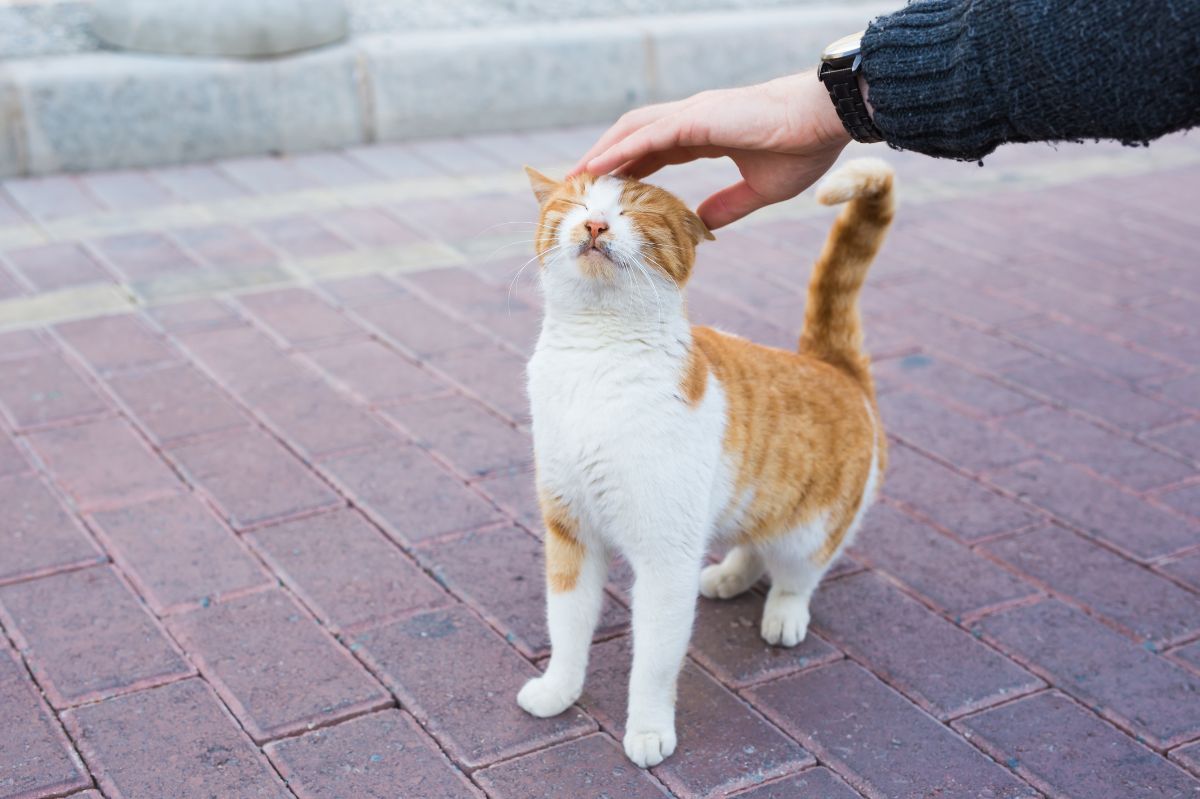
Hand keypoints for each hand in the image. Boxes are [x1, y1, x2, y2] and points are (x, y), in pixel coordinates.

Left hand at [570, 71, 851, 228]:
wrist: (826, 120)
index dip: (628, 168)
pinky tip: (599, 167)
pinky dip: (621, 150)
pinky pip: (648, 135)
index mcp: (705, 134)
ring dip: (603, 153)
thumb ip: (728, 205)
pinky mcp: (699, 118)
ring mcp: (693, 115)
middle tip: (578, 187)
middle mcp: (692, 119)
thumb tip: (703, 225)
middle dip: (605, 160)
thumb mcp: (759, 188)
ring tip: (577, 177)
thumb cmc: (803, 148)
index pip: (653, 150)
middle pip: (634, 138)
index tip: (607, 191)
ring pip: (633, 132)